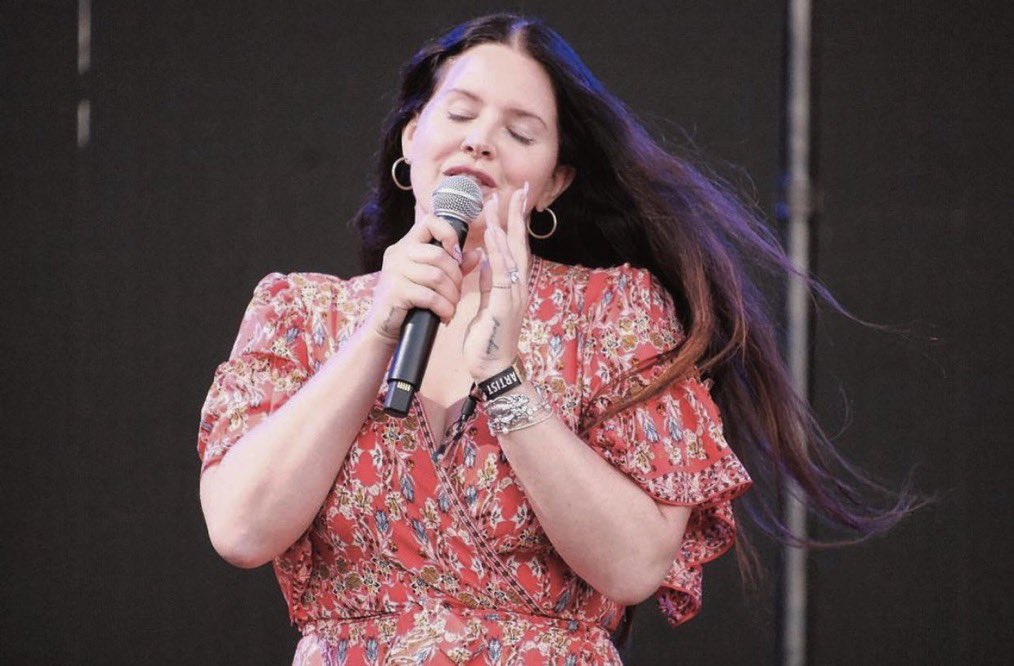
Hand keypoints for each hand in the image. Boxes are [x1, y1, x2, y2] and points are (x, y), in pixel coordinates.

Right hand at [365, 207, 481, 345]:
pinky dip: (443, 308)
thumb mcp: (433, 280)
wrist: (384, 328)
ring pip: (437, 277)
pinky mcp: (395, 291)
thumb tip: (477, 253)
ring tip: (451, 307)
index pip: (429, 222)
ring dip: (451, 296)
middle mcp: (398, 254)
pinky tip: (445, 316)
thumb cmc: (410, 302)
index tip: (456, 255)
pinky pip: (429, 296)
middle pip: (439, 255)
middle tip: (456, 294)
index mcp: (406, 245)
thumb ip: (454, 265)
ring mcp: (394, 271)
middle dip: (456, 277)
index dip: (448, 234)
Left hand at [463, 182, 530, 380]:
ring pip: (511, 253)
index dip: (514, 222)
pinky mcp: (504, 304)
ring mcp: (514, 294)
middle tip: (520, 189)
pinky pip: (501, 272)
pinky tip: (492, 235)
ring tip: (500, 203)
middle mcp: (519, 286)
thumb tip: (485, 259)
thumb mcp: (487, 304)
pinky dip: (497, 252)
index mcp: (514, 285)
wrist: (494, 368)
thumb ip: (488, 282)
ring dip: (505, 226)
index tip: (513, 199)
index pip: (516, 247)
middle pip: (520, 243)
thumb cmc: (490, 339)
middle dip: (518, 215)